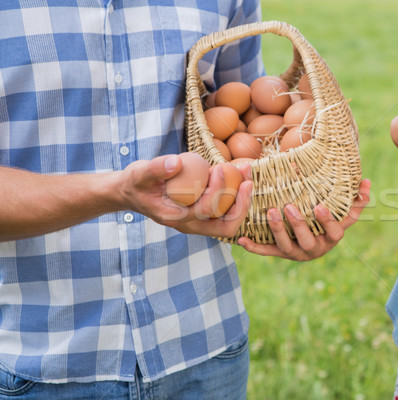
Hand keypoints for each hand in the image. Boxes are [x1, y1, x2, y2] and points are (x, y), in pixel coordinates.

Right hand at [118, 155, 252, 237]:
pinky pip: (225, 211)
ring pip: (229, 220)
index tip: (221, 168)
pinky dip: (235, 195)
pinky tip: (238, 174)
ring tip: (246, 172)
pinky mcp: (202, 214)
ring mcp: (197, 222)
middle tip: (248, 179)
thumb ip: (155, 169)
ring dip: (242, 199)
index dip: (218, 191)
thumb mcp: (139, 173)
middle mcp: (189, 225)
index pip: (205, 211)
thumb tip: (176, 163)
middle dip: (242, 205)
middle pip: (226, 227)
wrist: (131, 192)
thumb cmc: (134, 183)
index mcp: (175, 218)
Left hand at [237, 179, 370, 260]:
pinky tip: (242, 240)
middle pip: (309, 241)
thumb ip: (356, 198)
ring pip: (287, 246)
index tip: (319, 207)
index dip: (328, 222)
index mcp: (331, 237)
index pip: (335, 232)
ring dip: (278, 230)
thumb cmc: (327, 220)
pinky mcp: (280, 254)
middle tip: (288, 207)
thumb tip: (366, 181)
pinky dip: (254, 248)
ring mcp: (297, 253)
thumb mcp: (342, 211)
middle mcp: (315, 248)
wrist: (308, 240)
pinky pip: (267, 252)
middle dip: (298, 225)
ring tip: (271, 212)